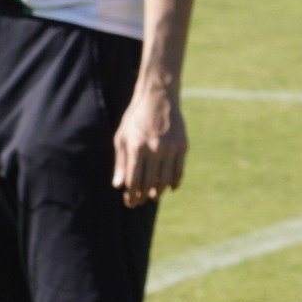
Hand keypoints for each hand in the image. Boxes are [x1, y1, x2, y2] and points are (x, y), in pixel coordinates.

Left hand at [112, 85, 186, 207]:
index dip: (131, 194)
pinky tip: (168, 188)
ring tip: (151, 196)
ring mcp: (171, 148)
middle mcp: (154, 149)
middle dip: (142, 196)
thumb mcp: (121, 137)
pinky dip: (174, 183)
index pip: (134, 179)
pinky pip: (179, 171)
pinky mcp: (182, 146)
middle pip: (149, 182)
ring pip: (166, 180)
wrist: (158, 98)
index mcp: (136, 147)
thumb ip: (121, 162)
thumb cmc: (135, 119)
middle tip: (138, 203)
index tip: (129, 203)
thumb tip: (118, 186)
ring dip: (158, 191)